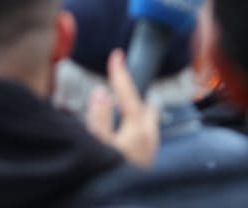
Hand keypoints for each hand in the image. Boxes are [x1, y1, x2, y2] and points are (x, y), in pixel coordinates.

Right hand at [85, 49, 158, 169]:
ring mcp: (149, 153)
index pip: (129, 94)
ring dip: (136, 108)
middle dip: (132, 92)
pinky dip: (138, 123)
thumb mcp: (97, 147)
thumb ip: (99, 118)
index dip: (121, 74)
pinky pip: (145, 134)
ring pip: (147, 121)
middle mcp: (148, 139)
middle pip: (143, 107)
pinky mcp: (146, 164)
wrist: (126, 203)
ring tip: (128, 99)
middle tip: (121, 76)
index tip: (116, 55)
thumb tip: (102, 92)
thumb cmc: (110, 177)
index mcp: (138, 130)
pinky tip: (132, 128)